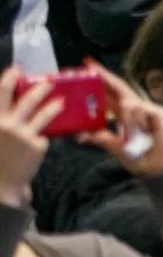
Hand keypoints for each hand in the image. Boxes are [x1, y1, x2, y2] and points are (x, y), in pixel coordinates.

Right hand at [0, 68, 60, 207]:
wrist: (0, 186)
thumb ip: (2, 117)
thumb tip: (10, 103)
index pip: (1, 93)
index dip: (9, 78)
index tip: (17, 69)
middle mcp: (7, 124)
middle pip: (27, 99)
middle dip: (39, 87)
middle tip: (48, 81)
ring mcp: (23, 134)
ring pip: (44, 113)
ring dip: (54, 103)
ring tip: (62, 100)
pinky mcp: (37, 144)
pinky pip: (46, 134)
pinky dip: (47, 133)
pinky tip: (52, 134)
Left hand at [78, 62, 162, 177]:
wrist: (160, 171)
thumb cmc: (141, 159)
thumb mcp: (116, 149)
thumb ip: (102, 139)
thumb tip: (81, 136)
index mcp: (125, 116)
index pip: (111, 95)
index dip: (100, 82)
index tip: (86, 69)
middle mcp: (137, 109)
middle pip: (120, 88)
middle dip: (105, 76)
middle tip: (89, 65)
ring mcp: (150, 110)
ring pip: (128, 102)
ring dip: (124, 121)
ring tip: (127, 140)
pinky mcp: (160, 114)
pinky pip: (139, 111)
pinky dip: (133, 124)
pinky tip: (133, 136)